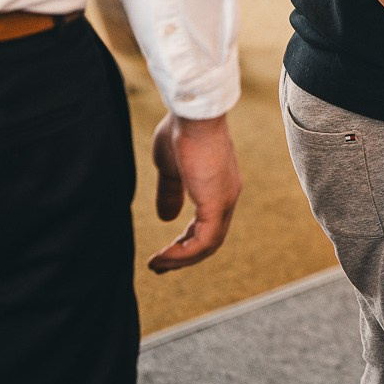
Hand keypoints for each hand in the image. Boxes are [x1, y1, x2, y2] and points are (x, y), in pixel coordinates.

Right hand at [148, 113, 241, 272]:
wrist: (192, 116)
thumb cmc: (181, 134)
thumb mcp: (170, 169)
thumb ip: (170, 193)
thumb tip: (166, 218)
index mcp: (217, 188)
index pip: (207, 225)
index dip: (186, 243)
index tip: (164, 254)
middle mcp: (227, 197)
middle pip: (210, 240)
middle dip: (183, 257)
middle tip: (158, 267)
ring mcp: (225, 201)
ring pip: (208, 245)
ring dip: (180, 259)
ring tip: (156, 265)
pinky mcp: (217, 203)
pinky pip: (204, 241)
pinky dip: (183, 254)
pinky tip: (162, 257)